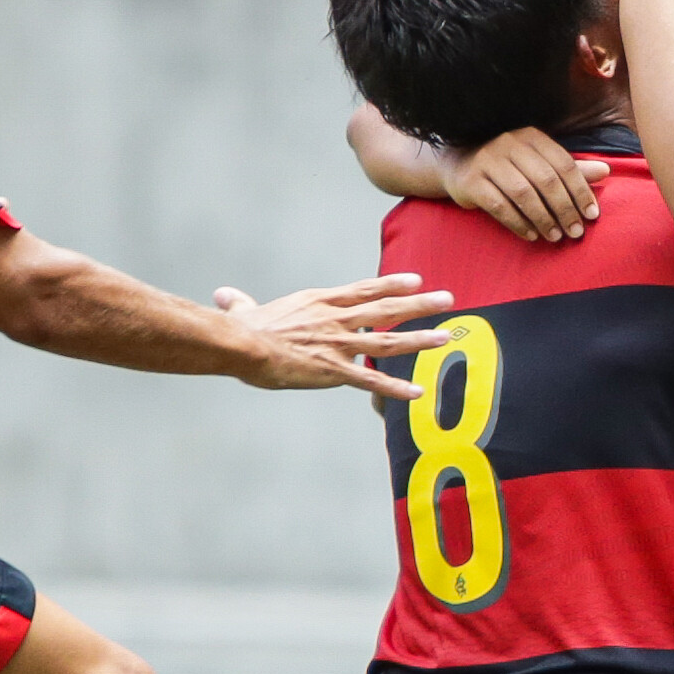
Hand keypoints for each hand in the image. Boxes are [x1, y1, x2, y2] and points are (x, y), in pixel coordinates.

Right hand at [208, 272, 456, 397]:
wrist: (241, 345)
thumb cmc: (241, 330)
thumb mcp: (245, 310)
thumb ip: (241, 302)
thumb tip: (223, 296)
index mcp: (320, 302)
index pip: (364, 290)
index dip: (392, 284)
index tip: (417, 280)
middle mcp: (336, 319)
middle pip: (387, 308)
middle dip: (420, 304)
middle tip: (449, 299)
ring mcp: (339, 345)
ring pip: (389, 341)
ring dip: (420, 338)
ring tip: (446, 336)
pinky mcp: (334, 372)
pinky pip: (371, 382)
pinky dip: (396, 388)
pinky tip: (418, 393)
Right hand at [450, 128, 606, 243]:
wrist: (458, 164)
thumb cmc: (508, 166)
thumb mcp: (538, 162)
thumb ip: (570, 169)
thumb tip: (606, 171)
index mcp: (531, 136)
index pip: (564, 164)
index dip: (581, 191)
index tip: (592, 216)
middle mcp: (509, 143)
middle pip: (546, 180)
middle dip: (565, 209)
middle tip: (576, 232)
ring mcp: (488, 161)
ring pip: (523, 194)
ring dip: (543, 218)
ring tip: (555, 237)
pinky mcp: (471, 182)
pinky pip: (499, 206)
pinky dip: (518, 223)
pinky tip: (531, 235)